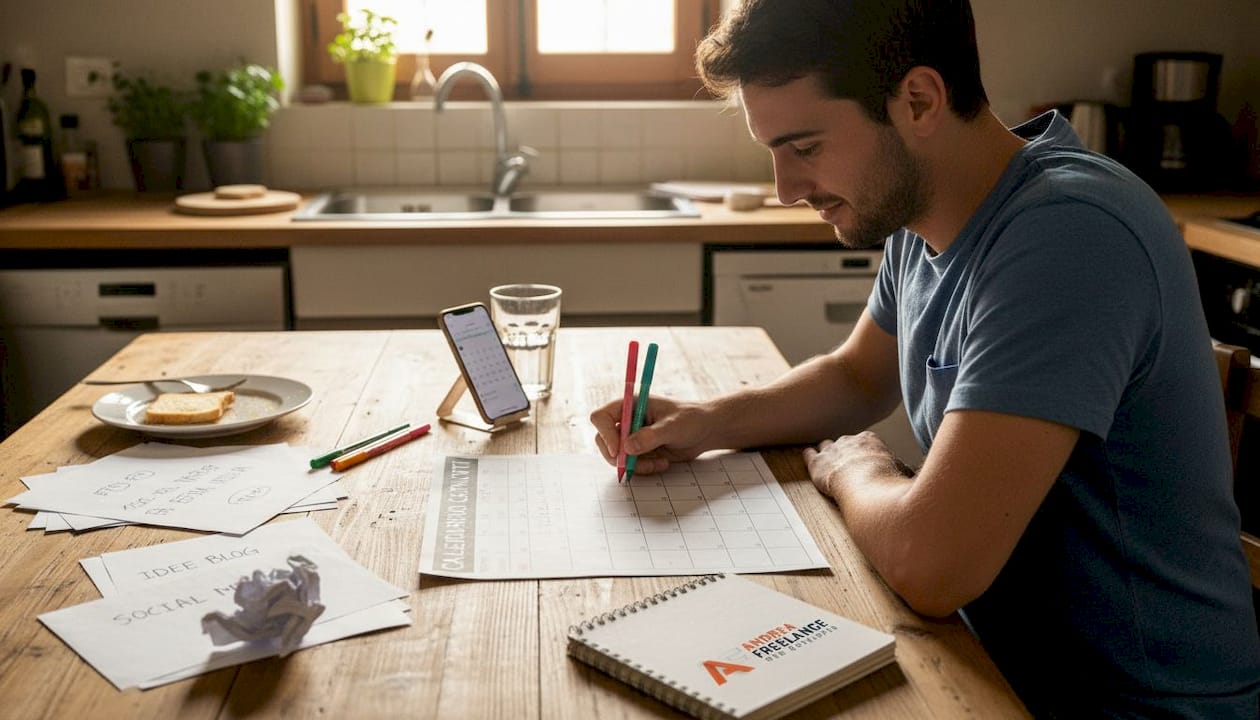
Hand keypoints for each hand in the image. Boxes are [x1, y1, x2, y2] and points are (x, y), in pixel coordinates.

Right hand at [589, 395, 713, 474]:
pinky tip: (662, 463)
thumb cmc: (690, 419)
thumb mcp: (672, 426)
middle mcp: (626, 420)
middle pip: (603, 440)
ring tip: (658, 463)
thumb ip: (650, 436)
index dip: (604, 433)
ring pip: (616, 457)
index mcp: (629, 405)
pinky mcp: (639, 452)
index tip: (618, 450)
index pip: (601, 417)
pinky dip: (643, 469)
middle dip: (618, 455)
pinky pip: (630, 465)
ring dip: (634, 464)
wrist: (705, 431)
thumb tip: (627, 447)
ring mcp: (631, 437)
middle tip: (634, 463)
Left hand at [802, 431, 912, 500]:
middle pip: (845, 442)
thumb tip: (912, 475)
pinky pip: (809, 454)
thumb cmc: (887, 479)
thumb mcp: (902, 472)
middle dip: (845, 451)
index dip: (865, 451)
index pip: (866, 441)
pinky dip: (809, 456)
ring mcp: (831, 450)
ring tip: (826, 459)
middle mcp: (849, 440)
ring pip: (825, 446)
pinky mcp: (817, 462)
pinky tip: (808, 456)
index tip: (866, 460)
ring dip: (826, 453)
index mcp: (870, 439)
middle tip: (846, 462)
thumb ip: (902, 470)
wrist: (866, 483)